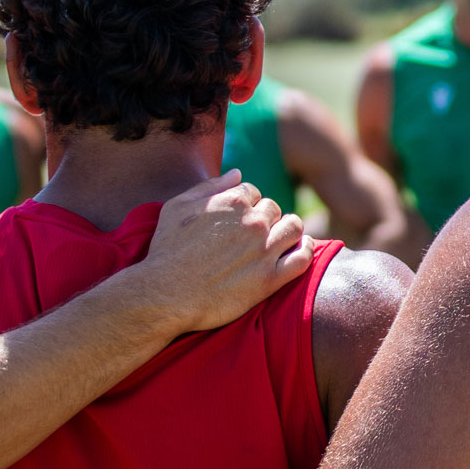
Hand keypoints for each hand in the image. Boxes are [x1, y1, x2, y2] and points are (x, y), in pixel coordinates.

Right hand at [134, 172, 309, 333]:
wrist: (163, 295)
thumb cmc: (166, 250)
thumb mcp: (177, 207)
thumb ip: (210, 187)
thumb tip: (238, 173)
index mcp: (235, 201)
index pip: (254, 192)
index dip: (246, 205)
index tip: (237, 220)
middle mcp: (254, 222)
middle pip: (274, 209)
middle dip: (265, 218)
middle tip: (251, 235)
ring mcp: (264, 251)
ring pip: (294, 228)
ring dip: (288, 230)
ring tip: (278, 239)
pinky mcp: (270, 279)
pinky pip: (302, 258)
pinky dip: (306, 250)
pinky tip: (300, 248)